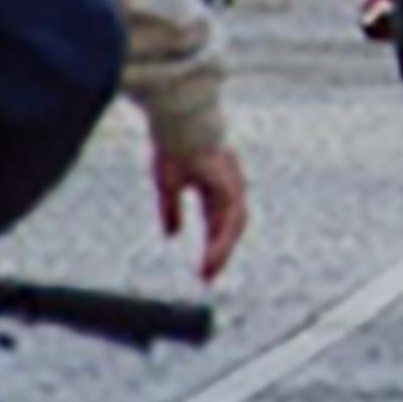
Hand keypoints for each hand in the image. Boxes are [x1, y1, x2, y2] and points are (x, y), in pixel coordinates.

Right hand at [154, 134, 252, 282]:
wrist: (177, 124)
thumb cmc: (173, 146)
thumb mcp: (169, 186)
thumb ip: (171, 211)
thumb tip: (172, 234)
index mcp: (214, 186)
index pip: (217, 221)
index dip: (212, 243)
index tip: (203, 267)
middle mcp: (228, 186)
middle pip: (228, 227)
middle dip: (219, 252)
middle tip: (206, 277)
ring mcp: (232, 185)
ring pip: (233, 226)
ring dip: (221, 251)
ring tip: (207, 273)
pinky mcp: (230, 186)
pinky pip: (231, 220)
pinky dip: (222, 241)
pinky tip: (211, 257)